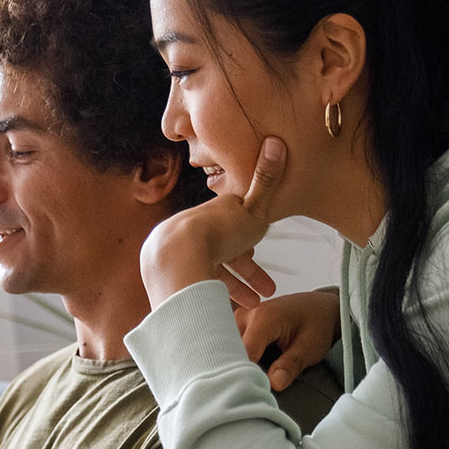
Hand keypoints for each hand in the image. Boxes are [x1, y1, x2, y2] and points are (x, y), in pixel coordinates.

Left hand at [139, 137, 288, 308]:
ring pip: (212, 268)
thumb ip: (266, 180)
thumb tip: (276, 141)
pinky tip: (225, 307)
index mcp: (212, 212)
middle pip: (224, 249)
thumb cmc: (220, 232)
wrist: (177, 257)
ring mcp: (181, 251)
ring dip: (236, 287)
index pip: (234, 223)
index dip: (250, 238)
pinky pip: (197, 282)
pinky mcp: (172, 272)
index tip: (258, 251)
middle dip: (247, 271)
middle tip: (266, 292)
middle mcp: (193, 228)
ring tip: (253, 305)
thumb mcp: (253, 209)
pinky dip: (215, 294)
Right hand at [235, 289, 339, 389]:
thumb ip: (291, 365)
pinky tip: (249, 370)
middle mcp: (246, 315)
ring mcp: (240, 319)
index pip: (244, 353)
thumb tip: (274, 384)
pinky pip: (230, 345)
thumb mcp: (310, 348)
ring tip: (253, 378)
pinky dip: (238, 359)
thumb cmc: (317, 324)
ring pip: (228, 349)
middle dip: (239, 371)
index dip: (247, 375)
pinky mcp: (239, 325)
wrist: (319, 307)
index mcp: (263, 318)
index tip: (255, 391)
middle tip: (254, 388)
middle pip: (230, 351)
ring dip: (237, 365)